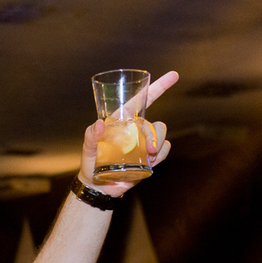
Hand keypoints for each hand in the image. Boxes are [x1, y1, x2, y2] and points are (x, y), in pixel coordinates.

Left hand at [78, 71, 177, 196]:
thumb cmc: (91, 164)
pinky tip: (149, 163)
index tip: (174, 75)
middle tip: (150, 150)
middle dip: (156, 134)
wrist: (100, 187)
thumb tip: (99, 123)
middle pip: (155, 123)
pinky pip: (165, 149)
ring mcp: (144, 142)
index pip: (142, 99)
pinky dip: (161, 156)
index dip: (158, 86)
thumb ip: (91, 136)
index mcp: (122, 121)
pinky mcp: (150, 155)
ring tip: (148, 159)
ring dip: (159, 145)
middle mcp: (135, 129)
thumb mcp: (87, 150)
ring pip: (162, 134)